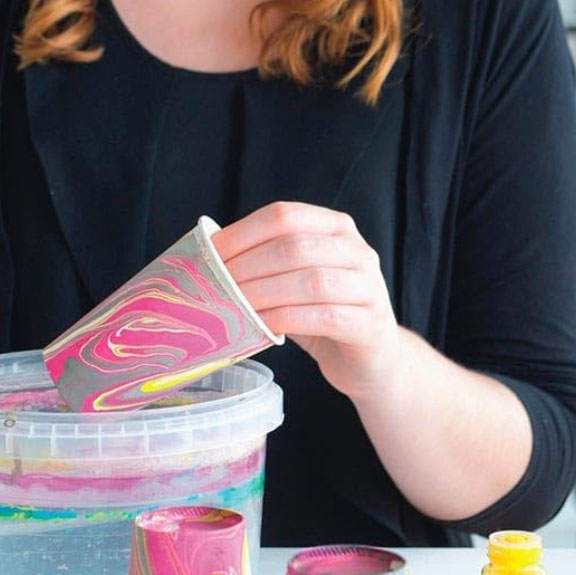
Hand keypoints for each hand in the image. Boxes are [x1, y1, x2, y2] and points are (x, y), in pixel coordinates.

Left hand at [213, 202, 399, 401]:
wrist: (369, 359)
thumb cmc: (319, 315)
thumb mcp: (292, 281)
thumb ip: (264, 264)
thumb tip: (206, 257)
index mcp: (335, 227)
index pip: (284, 215)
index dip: (242, 234)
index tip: (209, 256)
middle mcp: (357, 250)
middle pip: (294, 247)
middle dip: (248, 267)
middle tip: (215, 287)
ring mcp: (369, 287)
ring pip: (311, 281)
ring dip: (264, 294)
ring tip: (234, 308)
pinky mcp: (370, 324)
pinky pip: (325, 317)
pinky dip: (288, 320)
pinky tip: (263, 327)